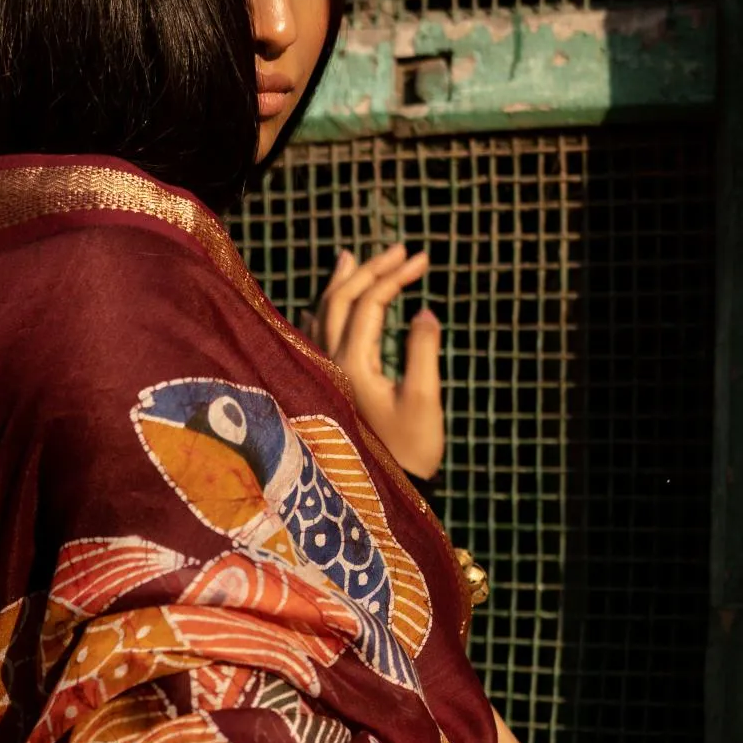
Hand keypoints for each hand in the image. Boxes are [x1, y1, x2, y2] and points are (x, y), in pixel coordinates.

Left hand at [306, 243, 445, 477]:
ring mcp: (322, 373)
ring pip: (323, 313)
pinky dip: (325, 310)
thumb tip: (425, 311)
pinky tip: (327, 302)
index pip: (369, 303)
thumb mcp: (425, 400)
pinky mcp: (325, 385)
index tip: (423, 258)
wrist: (385, 493)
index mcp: (351, 363)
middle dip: (370, 269)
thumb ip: (423, 351)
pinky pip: (317, 335)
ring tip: (353, 256)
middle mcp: (327, 363)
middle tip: (401, 248)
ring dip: (341, 283)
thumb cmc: (410, 451)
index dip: (395, 275)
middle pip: (341, 300)